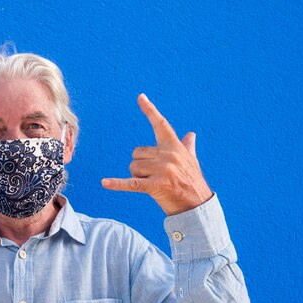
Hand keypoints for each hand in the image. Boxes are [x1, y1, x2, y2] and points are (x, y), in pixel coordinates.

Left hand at [101, 93, 211, 215]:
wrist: (198, 205)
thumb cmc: (192, 182)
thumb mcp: (191, 161)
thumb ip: (188, 146)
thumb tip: (191, 134)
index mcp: (175, 146)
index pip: (161, 124)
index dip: (150, 110)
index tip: (140, 97)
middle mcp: (168, 155)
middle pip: (137, 154)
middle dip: (141, 166)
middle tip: (156, 176)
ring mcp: (163, 170)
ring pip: (133, 168)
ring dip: (138, 177)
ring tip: (154, 184)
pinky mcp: (156, 186)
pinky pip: (131, 183)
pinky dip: (117, 184)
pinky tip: (104, 183)